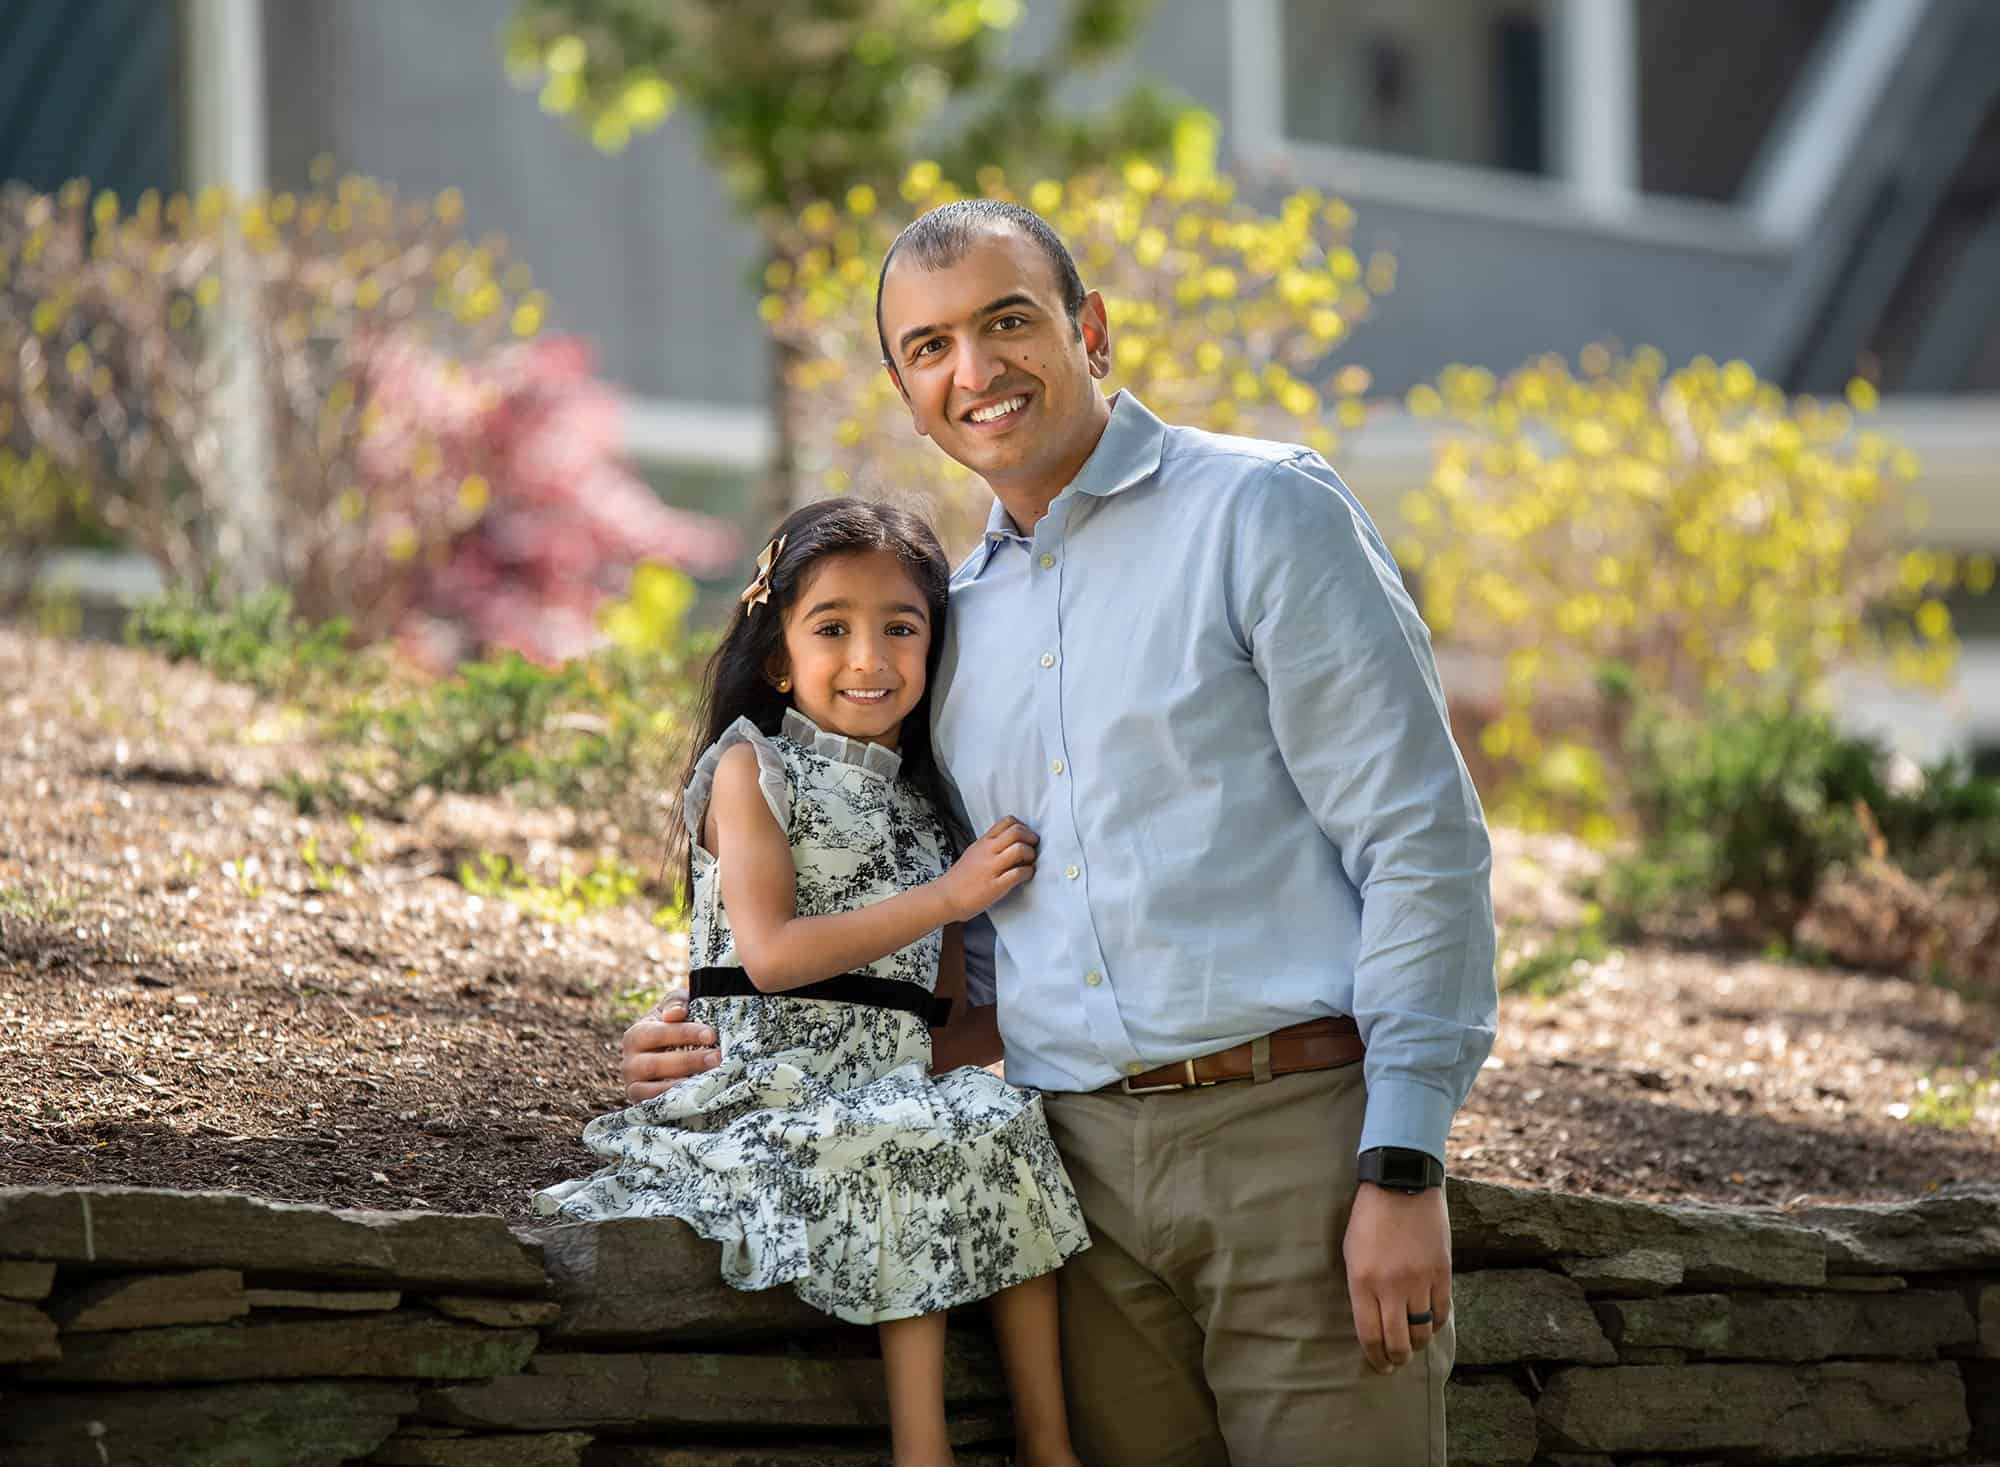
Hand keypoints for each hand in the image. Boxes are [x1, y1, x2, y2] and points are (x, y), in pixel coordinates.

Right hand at [618, 995, 719, 1102]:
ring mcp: (634, 1086)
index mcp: (635, 1035)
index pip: (658, 1034)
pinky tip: (699, 1095)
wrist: (671, 1051)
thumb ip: (675, 1003)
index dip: (685, 1033)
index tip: (711, 1035)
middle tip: (717, 1058)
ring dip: (683, 1085)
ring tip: (711, 1079)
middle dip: (689, 1061)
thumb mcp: (675, 1006)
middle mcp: (629, 1063)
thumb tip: (676, 1014)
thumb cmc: (676, 1025)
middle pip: (655, 1064)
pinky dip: (676, 1103)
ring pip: (653, 1090)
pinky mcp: (643, 1106)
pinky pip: (657, 1107)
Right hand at [934, 817, 1037, 921]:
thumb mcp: (973, 852)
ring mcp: (991, 868)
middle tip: (1033, 848)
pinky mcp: (995, 886)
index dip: (1022, 826)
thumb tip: (1009, 842)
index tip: (1025, 836)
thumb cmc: (960, 878)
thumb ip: (990, 845)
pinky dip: (1028, 873)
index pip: (1007, 821)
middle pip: (1017, 832)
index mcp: (983, 842)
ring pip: (1019, 849)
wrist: (945, 897)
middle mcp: (987, 852)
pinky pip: (1018, 873)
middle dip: (1031, 838)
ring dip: (1031, 855)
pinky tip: (1025, 876)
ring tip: (1029, 863)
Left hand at [1343, 1182, 1451, 1374]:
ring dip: (1417, 1344)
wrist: (1402, 1184)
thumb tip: (1372, 1321)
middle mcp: (1391, 1287)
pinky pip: (1442, 1313)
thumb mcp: (1352, 1252)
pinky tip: (1428, 1325)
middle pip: (1398, 1342)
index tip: (1378, 1365)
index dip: (1374, 1357)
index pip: (1369, 1336)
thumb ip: (1361, 1288)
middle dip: (1396, 1359)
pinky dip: (1435, 1324)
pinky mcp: (1442, 1273)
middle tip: (1395, 1362)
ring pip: (1422, 1332)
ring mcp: (1420, 1280)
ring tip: (1412, 1344)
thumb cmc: (1369, 1218)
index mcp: (1362, 1282)